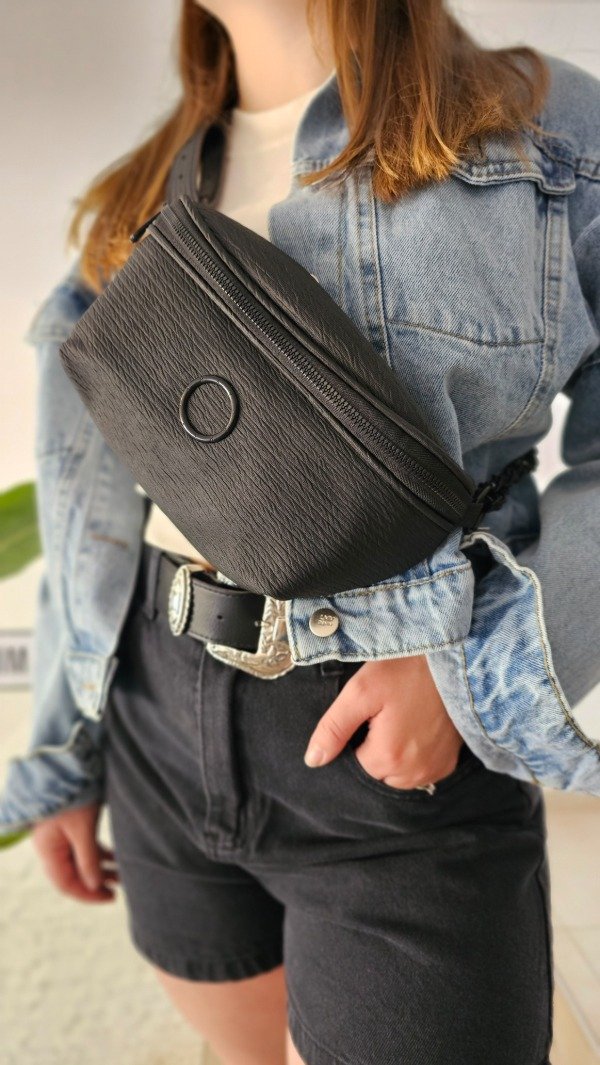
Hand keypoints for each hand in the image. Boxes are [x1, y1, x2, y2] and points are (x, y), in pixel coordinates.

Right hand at [31, 801, 118, 902]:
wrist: (69, 763)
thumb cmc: (73, 794)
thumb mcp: (82, 828)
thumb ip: (87, 858)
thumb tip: (94, 885)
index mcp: (47, 849)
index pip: (66, 883)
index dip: (87, 894)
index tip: (110, 898)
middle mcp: (51, 846)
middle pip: (73, 874)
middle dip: (96, 882)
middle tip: (120, 888)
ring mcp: (60, 836)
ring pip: (81, 861)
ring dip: (101, 868)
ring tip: (124, 875)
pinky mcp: (70, 826)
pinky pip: (84, 847)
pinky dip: (99, 854)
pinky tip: (117, 858)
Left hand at [303, 654, 464, 788]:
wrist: (454, 657)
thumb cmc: (406, 669)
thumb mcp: (361, 691)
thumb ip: (333, 728)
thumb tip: (312, 760)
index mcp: (388, 758)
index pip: (356, 762)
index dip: (358, 736)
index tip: (371, 711)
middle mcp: (415, 773)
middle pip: (378, 770)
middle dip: (377, 747)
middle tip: (388, 711)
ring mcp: (435, 769)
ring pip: (399, 773)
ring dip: (396, 753)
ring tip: (404, 717)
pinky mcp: (450, 762)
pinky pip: (422, 770)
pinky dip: (416, 754)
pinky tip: (419, 726)